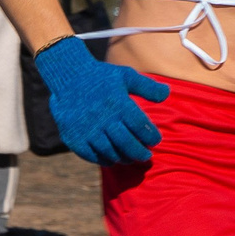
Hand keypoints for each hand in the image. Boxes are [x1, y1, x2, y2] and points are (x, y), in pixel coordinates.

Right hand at [32, 37, 170, 165]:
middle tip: (146, 155)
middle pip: (128, 144)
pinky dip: (103, 159)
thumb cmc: (101, 76)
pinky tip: (111, 158)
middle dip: (140, 153)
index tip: (154, 140)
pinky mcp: (73, 136)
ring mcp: (86, 129)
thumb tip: (167, 93)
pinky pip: (91, 155)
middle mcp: (102, 118)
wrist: (66, 75)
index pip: (142, 127)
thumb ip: (148, 86)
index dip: (152, 137)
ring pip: (110, 152)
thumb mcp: (126, 75)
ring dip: (123, 158)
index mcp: (118, 104)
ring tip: (129, 157)